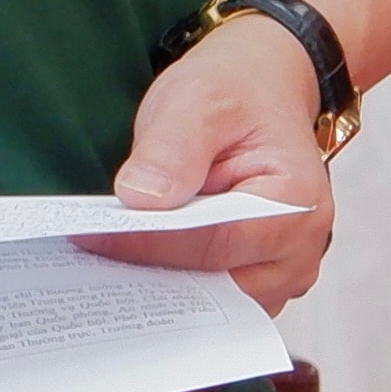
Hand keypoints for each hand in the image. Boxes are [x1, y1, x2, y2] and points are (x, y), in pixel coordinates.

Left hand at [76, 17, 337, 310]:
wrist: (260, 89)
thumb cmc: (236, 93)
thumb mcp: (199, 99)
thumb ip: (173, 148)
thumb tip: (143, 200)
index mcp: (297, 202)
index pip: (216, 242)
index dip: (152, 242)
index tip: (96, 236)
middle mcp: (300, 248)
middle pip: (218, 285)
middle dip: (155, 275)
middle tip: (90, 261)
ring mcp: (282, 270)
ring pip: (214, 302)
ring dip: (162, 286)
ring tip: (105, 263)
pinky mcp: (257, 277)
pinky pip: (213, 297)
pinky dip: (173, 285)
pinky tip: (132, 265)